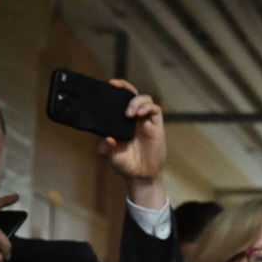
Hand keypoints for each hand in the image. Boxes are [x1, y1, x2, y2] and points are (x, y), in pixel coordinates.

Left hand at [98, 79, 166, 209]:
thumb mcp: (110, 156)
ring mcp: (145, 121)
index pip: (118, 100)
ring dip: (136, 101)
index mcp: (119, 121)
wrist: (141, 176)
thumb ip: (105, 147)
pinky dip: (147, 108)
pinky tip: (139, 114)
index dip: (114, 90)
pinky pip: (155, 110)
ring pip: (145, 99)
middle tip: (116, 86)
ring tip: (130, 113)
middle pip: (131, 94)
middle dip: (125, 86)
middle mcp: (132, 118)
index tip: (108, 85)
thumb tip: (107, 138)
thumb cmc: (125, 165)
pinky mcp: (156, 126)